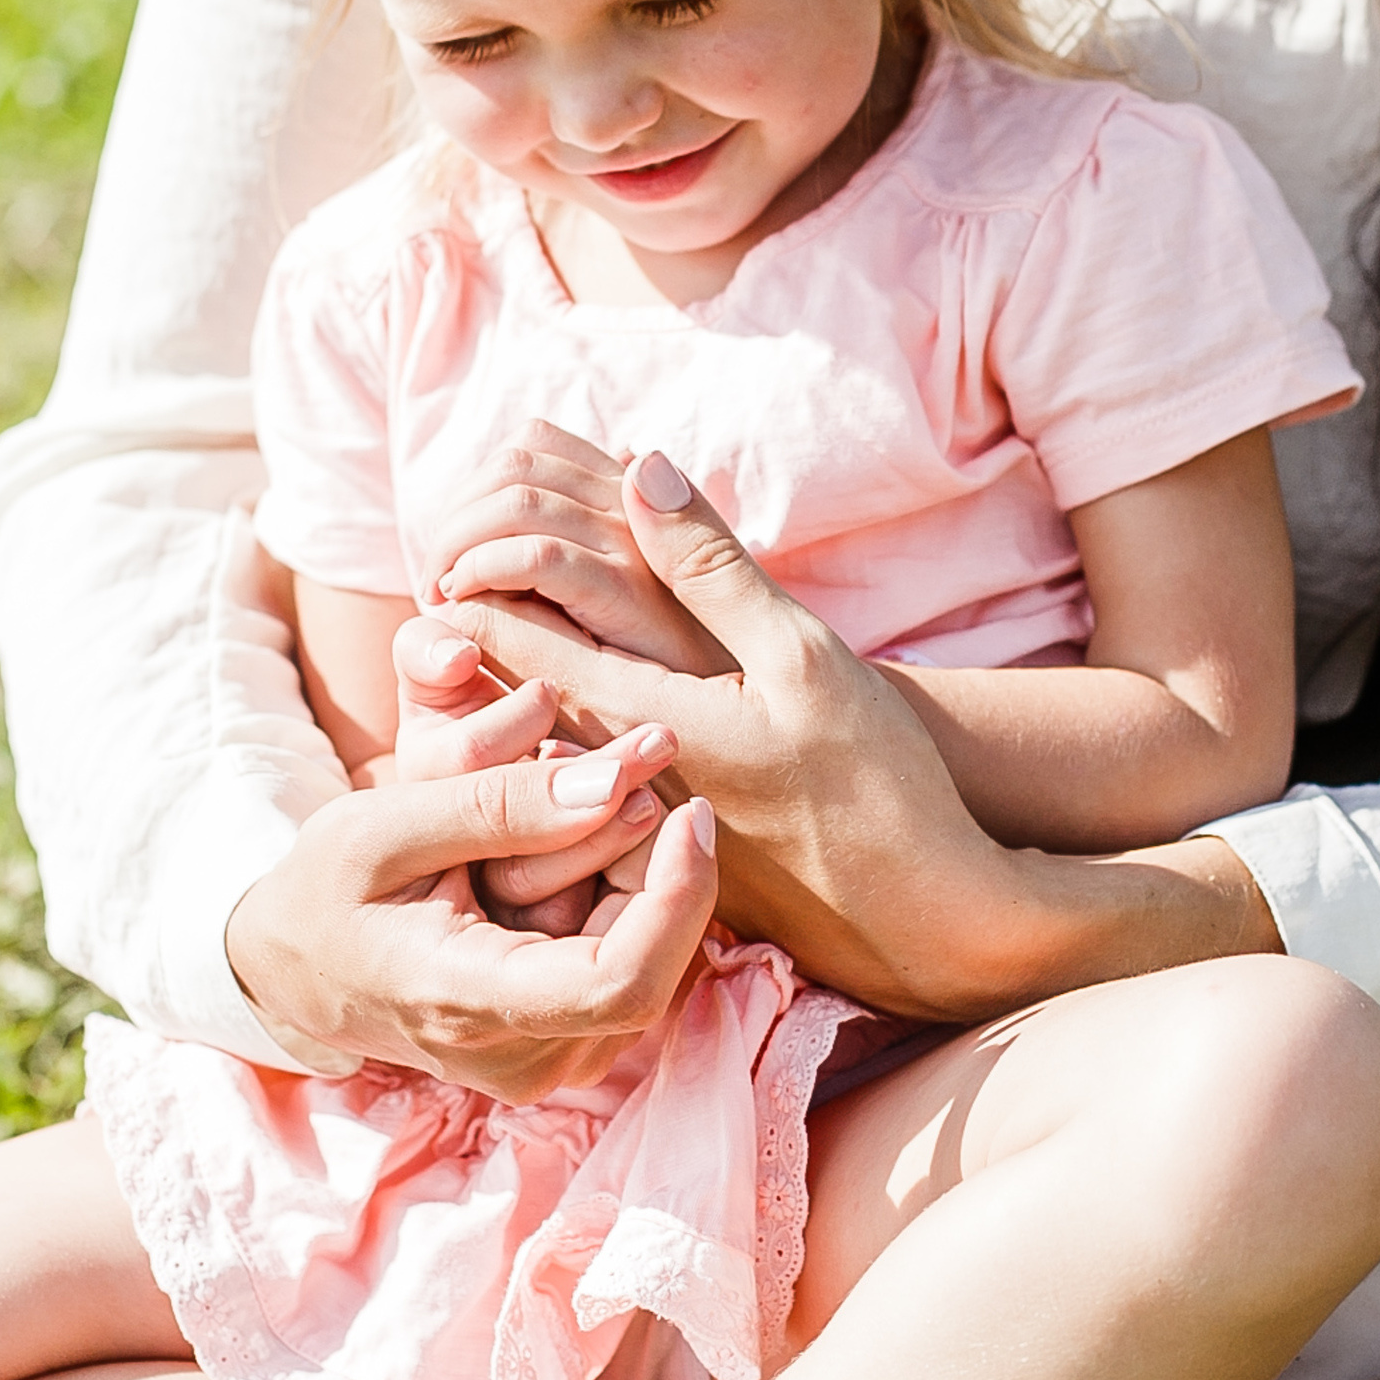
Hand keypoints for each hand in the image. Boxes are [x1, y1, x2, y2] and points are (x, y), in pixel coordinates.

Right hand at [224, 733, 716, 1100]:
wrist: (293, 969)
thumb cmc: (326, 889)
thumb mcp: (384, 824)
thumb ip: (499, 805)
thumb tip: (617, 787)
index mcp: (466, 1006)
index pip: (619, 981)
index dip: (676, 894)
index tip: (685, 808)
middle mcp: (519, 1060)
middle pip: (650, 961)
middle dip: (652, 859)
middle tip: (619, 771)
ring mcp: (544, 1066)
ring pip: (649, 964)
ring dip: (636, 876)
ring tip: (574, 808)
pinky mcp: (562, 1053)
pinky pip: (628, 971)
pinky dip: (619, 904)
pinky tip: (571, 857)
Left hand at [429, 451, 1042, 1012]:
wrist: (919, 912)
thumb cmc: (873, 780)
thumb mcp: (800, 655)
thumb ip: (711, 566)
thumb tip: (638, 466)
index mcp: (630, 716)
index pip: (498, 635)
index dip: (468, 574)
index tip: (468, 536)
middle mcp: (603, 774)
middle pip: (490, 688)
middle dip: (470, 617)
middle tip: (460, 560)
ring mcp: (621, 818)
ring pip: (522, 730)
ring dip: (505, 666)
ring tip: (500, 606)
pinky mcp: (646, 846)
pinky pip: (566, 770)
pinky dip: (550, 715)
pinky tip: (580, 680)